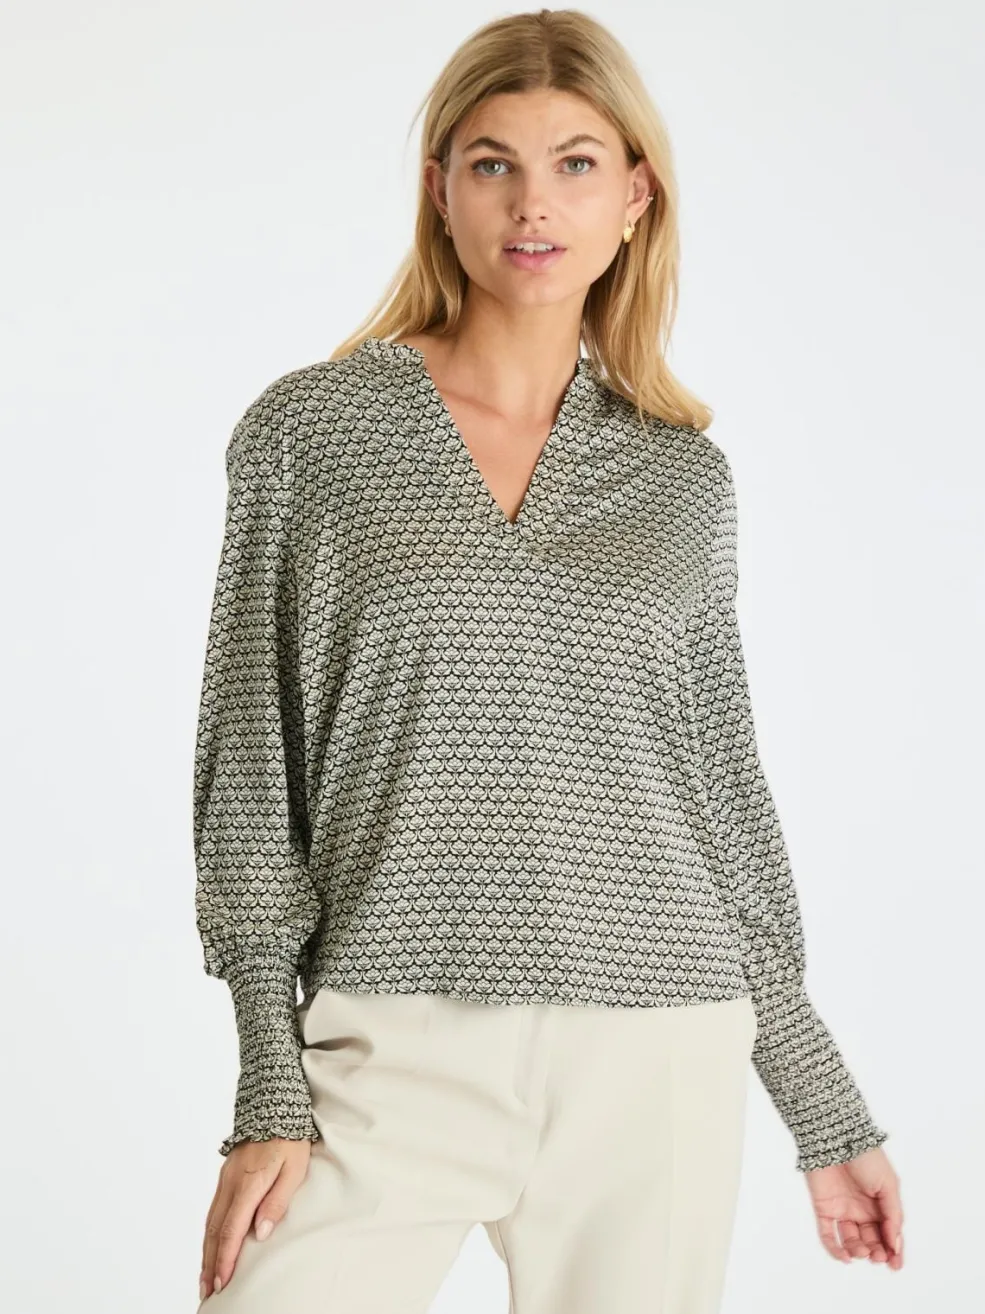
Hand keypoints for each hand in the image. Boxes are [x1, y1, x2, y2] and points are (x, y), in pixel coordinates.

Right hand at [200, 1137, 311, 1300]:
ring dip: (206, 1251)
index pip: (231, 1230)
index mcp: (248, 1184)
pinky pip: (213, 1210)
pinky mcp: (226, 1176)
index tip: (222, 1282)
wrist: (274, 1105)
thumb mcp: (294, 1169)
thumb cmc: (289, 1138)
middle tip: (207, 1291)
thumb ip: (278, 1201)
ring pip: (210, 1222)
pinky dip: (208, 1233)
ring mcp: (226, 1180)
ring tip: (205, 1277)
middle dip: (210, 1263)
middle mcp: (231, 1184)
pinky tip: (210, 1244)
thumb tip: (261, 1233)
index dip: (225, 1259)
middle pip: (214, 1231)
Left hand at [804, 1145, 903, 1269]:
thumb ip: (893, 1215)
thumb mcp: (888, 1185)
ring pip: (851, 1240)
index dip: (893, 1250)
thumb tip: (895, 1243)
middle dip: (876, 1252)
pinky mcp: (823, 1208)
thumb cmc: (866, 1157)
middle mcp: (861, 1210)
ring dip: (858, 1251)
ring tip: (863, 1251)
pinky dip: (835, 1249)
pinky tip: (845, 1257)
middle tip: (878, 1256)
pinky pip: (828, 1234)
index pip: (888, 1233)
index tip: (896, 1265)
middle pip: (870, 1239)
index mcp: (880, 1204)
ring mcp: (842, 1210)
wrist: (837, 1138)